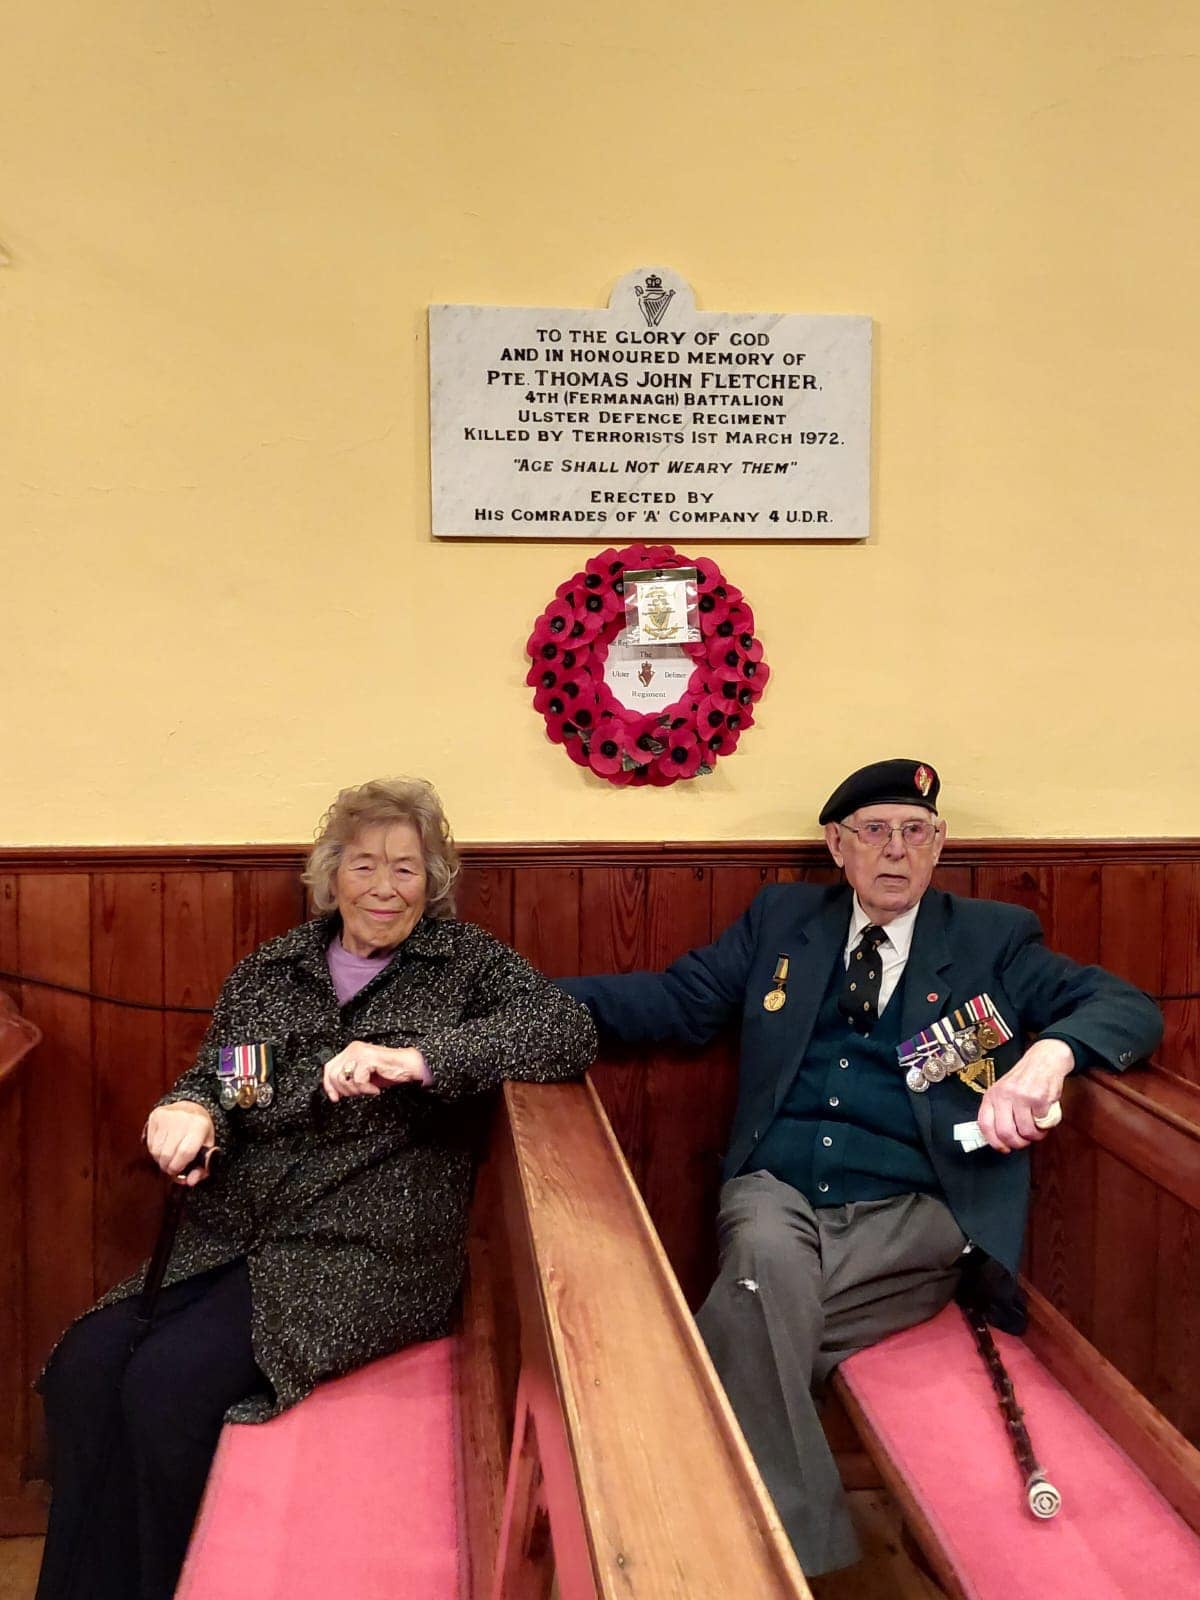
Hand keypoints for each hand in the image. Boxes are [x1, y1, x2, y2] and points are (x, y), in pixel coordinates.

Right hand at [145, 1101, 216, 1183]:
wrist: (191, 1107)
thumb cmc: (200, 1131)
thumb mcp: (207, 1147)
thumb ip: (202, 1168)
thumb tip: (191, 1181)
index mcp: (200, 1125)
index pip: (185, 1153)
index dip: (179, 1167)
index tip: (177, 1172)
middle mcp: (183, 1119)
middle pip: (167, 1154)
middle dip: (167, 1166)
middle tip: (171, 1167)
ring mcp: (167, 1116)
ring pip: (156, 1151)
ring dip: (160, 1159)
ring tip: (168, 1156)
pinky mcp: (155, 1116)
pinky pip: (149, 1143)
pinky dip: (154, 1151)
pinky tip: (162, 1147)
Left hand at [323, 1041, 430, 1101]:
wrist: (411, 1066)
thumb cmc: (391, 1071)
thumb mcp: (365, 1076)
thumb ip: (350, 1078)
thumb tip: (336, 1091)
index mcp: (351, 1051)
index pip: (329, 1068)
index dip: (328, 1085)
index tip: (335, 1098)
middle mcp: (354, 1049)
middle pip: (334, 1075)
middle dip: (346, 1090)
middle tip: (360, 1092)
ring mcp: (360, 1052)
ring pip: (344, 1078)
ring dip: (357, 1090)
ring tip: (369, 1089)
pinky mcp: (368, 1058)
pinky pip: (358, 1080)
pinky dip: (367, 1089)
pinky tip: (375, 1089)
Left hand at [977, 1038, 1073, 1153]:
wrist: (1044, 1060)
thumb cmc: (1024, 1080)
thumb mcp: (1003, 1091)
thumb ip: (999, 1112)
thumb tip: (997, 1139)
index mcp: (991, 1095)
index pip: (985, 1125)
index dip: (994, 1142)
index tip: (1004, 1148)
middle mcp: (1003, 1096)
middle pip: (1005, 1133)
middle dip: (1018, 1143)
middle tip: (1025, 1141)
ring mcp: (1021, 1097)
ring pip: (1026, 1132)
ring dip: (1036, 1135)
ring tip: (1038, 1126)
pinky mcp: (1038, 1098)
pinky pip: (1042, 1123)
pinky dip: (1046, 1124)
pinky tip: (1045, 1113)